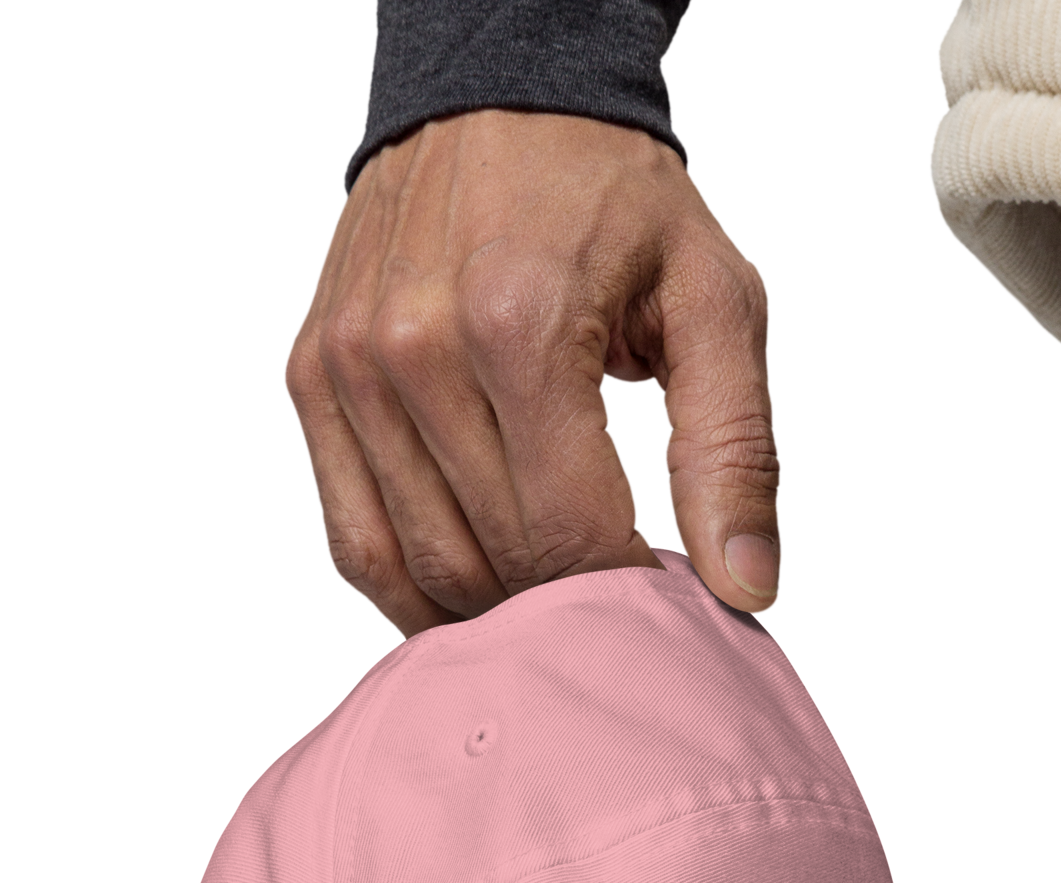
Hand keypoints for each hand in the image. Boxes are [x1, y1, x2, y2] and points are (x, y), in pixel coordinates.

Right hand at [285, 110, 780, 633]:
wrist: (499, 96)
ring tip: (555, 598)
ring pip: (424, 564)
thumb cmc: (618, 203)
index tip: (663, 598)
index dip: (625, 592)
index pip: (570, 533)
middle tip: (616, 600)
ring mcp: (350, 367)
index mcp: (520, 325)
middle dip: (569, 603)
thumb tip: (746, 585)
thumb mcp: (716, 305)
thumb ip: (735, 450)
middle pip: (500, 557)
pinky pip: (354, 541)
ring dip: (498, 608)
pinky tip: (475, 601)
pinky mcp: (314, 381)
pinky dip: (413, 594)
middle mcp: (416, 347)